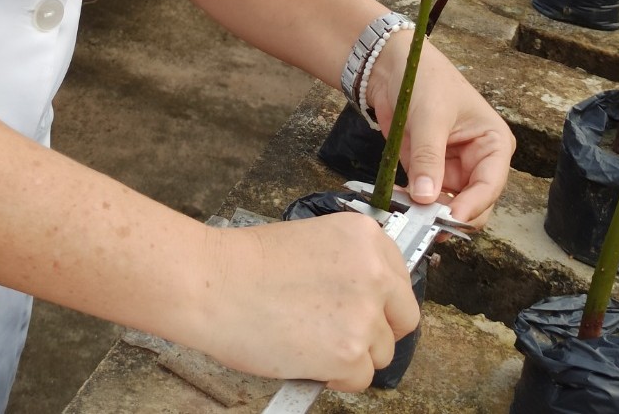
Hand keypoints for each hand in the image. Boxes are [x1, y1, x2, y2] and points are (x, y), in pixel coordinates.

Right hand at [196, 214, 418, 389]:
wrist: (214, 283)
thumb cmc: (249, 264)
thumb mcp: (314, 241)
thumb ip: (349, 265)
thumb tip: (368, 300)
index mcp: (366, 237)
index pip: (400, 279)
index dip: (381, 300)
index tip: (363, 308)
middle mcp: (375, 272)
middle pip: (404, 318)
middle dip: (378, 331)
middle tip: (342, 333)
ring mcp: (365, 314)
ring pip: (382, 353)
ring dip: (353, 355)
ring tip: (312, 342)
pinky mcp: (349, 353)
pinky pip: (359, 380)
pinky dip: (335, 378)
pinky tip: (306, 358)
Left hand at [365, 34, 513, 226]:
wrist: (391, 64)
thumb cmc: (424, 77)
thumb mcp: (430, 116)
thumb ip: (429, 157)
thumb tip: (426, 198)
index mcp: (493, 143)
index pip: (491, 185)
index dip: (473, 206)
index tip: (449, 218)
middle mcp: (478, 161)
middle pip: (473, 204)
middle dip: (451, 215)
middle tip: (425, 222)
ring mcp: (453, 169)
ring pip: (448, 206)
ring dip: (429, 214)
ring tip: (407, 214)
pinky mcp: (429, 171)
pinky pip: (425, 199)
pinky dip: (413, 205)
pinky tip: (398, 203)